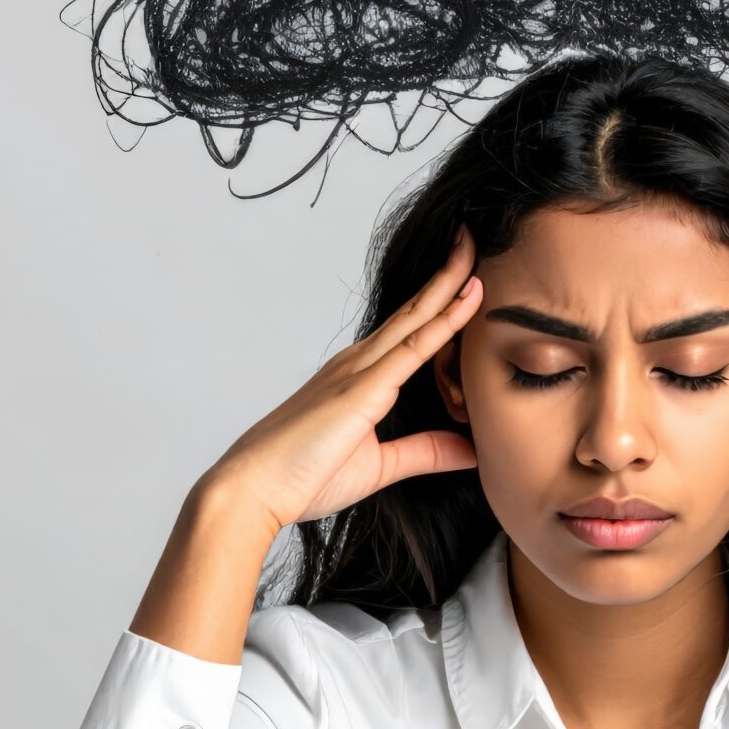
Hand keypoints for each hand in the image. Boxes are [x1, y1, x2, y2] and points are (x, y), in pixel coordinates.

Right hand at [207, 225, 483, 530]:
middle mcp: (358, 363)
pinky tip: (469, 300)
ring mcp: (359, 371)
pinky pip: (413, 349)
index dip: (440, 301)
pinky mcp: (362, 389)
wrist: (253, 489)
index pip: (410, 331)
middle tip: (472, 238)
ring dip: (448, 283)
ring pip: (415, 318)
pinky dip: (444, 322)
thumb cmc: (301, 477)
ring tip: (474, 250)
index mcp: (360, 378)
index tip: (469, 276)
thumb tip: (472, 450)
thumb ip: (425, 452)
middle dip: (446, 274)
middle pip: (414, 311)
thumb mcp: (380, 466)